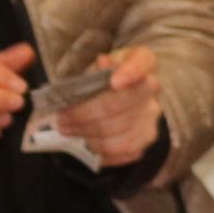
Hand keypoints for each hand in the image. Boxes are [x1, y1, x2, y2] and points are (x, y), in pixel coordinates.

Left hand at [59, 47, 165, 169]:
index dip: (131, 73)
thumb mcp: (101, 63)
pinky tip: (85, 142)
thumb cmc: (107, 77)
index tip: (114, 82)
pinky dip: (100, 149)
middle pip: (118, 104)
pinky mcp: (144, 140)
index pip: (142, 63)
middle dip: (84, 113)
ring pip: (117, 130)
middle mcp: (152, 91)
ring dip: (86, 132)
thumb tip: (103, 62)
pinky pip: (122, 151)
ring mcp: (151, 118)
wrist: (121, 97)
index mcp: (143, 62)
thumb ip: (100, 63)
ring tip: (66, 129)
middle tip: (61, 117)